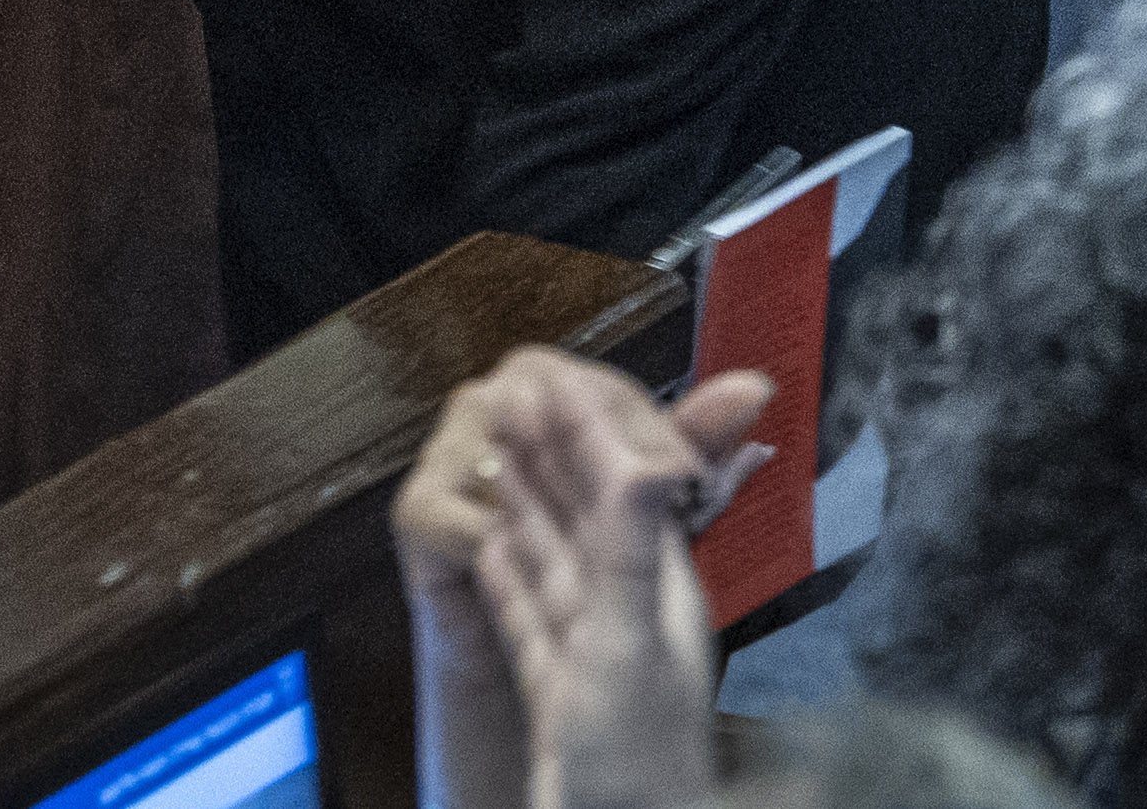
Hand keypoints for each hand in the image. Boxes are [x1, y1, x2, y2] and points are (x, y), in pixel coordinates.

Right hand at [397, 351, 767, 808]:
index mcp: (657, 583)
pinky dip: (503, 566)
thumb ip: (635, 545)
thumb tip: (648, 458)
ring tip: (496, 449)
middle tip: (514, 390)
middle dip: (551, 446)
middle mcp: (626, 605)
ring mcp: (585, 646)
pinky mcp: (550, 686)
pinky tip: (490, 546)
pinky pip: (523, 609)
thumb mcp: (632, 646)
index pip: (621, 478)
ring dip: (524, 496)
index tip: (551, 378)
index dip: (589, 424)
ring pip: (552, 552)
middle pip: (583, 507)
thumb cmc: (637, 768)